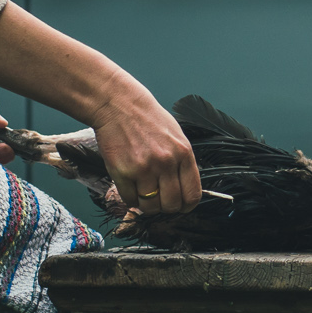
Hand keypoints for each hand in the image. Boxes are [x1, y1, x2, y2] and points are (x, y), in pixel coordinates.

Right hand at [90, 85, 199, 214]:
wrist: (118, 105)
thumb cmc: (147, 119)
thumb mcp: (176, 136)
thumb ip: (182, 162)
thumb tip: (185, 189)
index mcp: (183, 154)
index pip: (192, 195)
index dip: (186, 206)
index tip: (180, 206)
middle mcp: (166, 163)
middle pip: (171, 205)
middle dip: (165, 208)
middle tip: (158, 200)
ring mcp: (144, 169)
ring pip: (149, 206)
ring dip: (146, 205)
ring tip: (143, 193)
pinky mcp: (123, 172)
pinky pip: (129, 199)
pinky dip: (130, 198)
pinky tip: (130, 186)